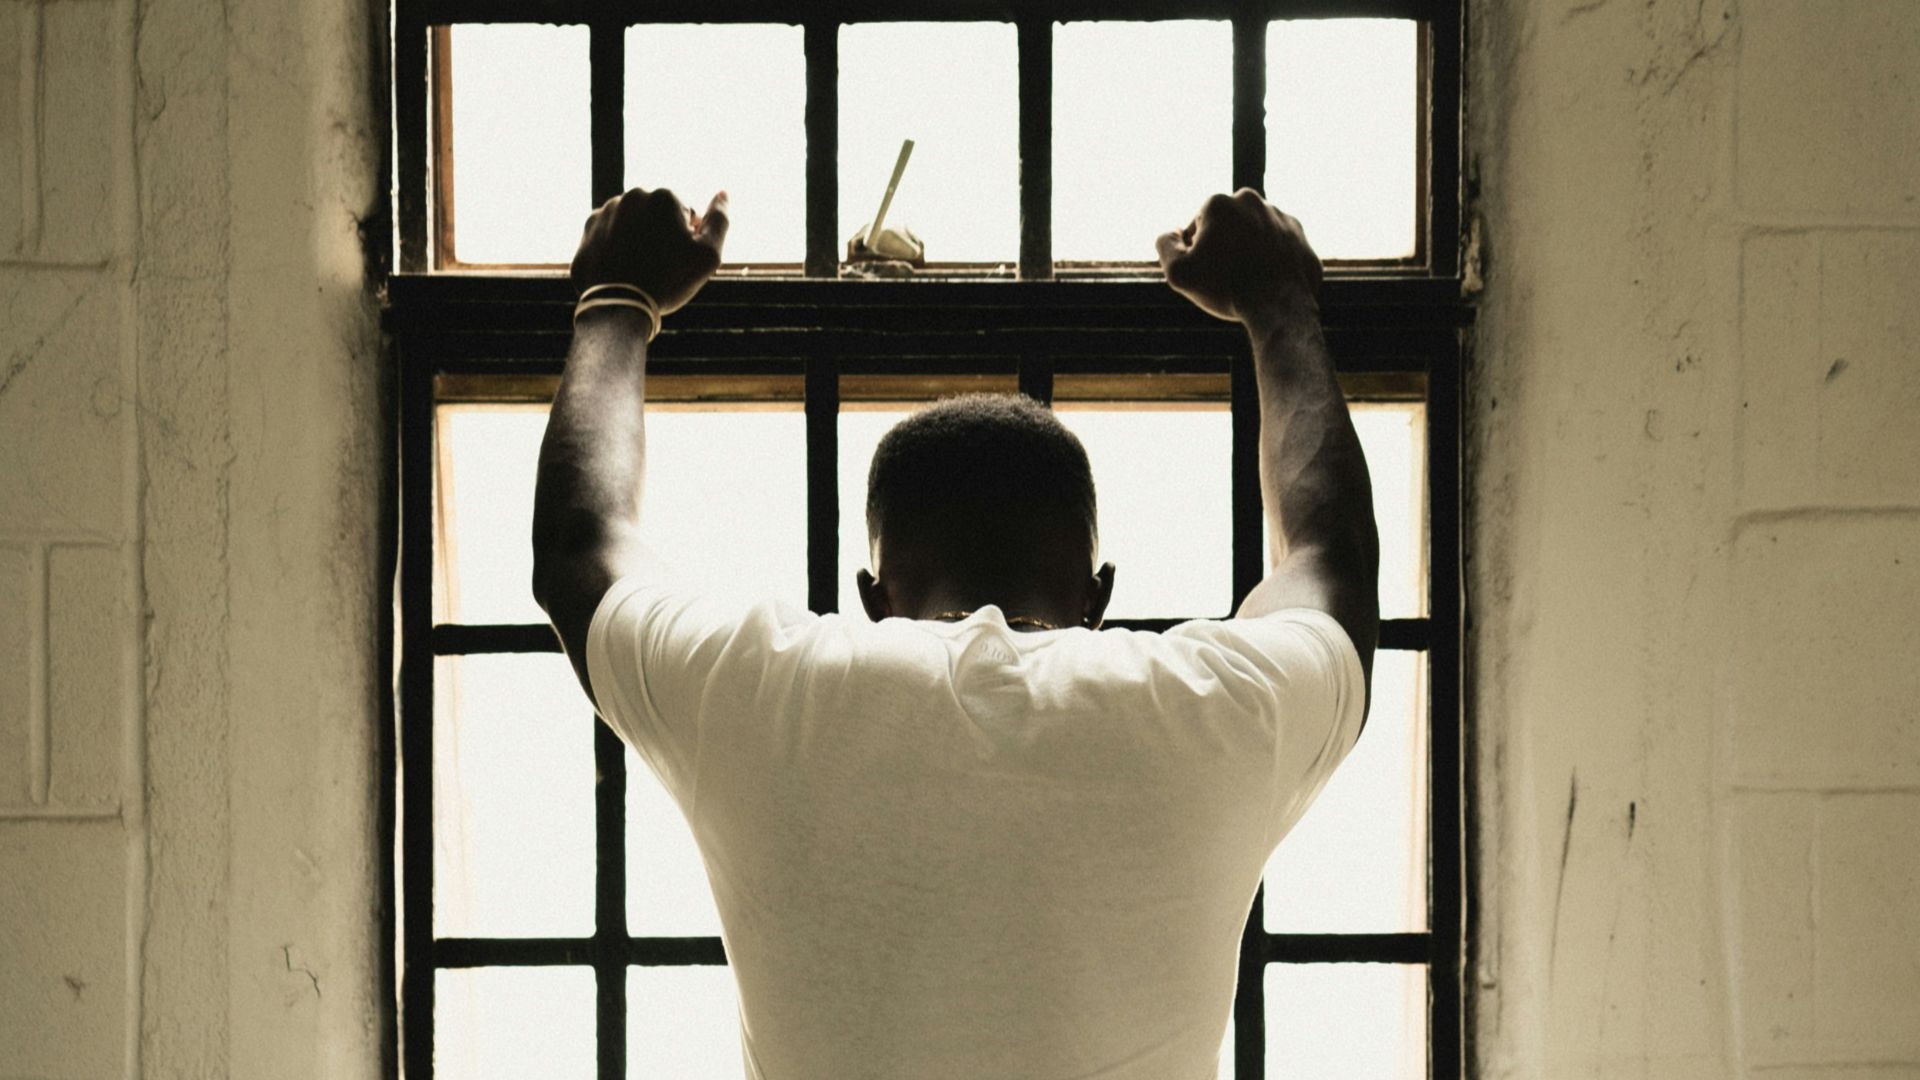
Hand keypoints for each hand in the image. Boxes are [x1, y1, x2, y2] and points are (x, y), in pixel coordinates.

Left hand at [571, 187, 729, 314]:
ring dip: (638, 239)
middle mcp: (632, 196)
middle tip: (661, 267)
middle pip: (657, 215)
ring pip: (632, 223)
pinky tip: (622, 269)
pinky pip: (609, 235)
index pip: (687, 214)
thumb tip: (723, 193)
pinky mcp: (587, 231)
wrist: (619, 307)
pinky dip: (616, 248)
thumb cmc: (669, 281)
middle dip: (662, 234)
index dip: (689, 239)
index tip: (680, 260)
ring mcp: (606, 211)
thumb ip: (719, 221)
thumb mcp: (708, 255)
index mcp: (664, 196)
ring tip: (640, 269)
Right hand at [1155, 189, 1321, 325]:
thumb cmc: (1225, 288)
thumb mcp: (1178, 272)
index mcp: (1220, 203)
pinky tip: (1267, 281)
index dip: (1196, 251)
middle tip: (1225, 276)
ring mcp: (1280, 217)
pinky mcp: (1300, 237)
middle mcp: (1252, 201)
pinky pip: (1279, 247)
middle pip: (1228, 226)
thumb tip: (1172, 233)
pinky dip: (1272, 260)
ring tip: (1247, 280)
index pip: (1197, 226)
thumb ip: (1165, 245)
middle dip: (1224, 245)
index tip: (1205, 271)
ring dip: (1248, 251)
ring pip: (1254, 234)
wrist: (1278, 305)